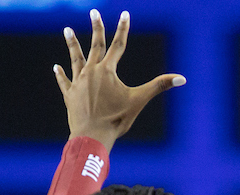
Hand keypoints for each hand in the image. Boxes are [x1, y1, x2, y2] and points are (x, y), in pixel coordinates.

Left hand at [54, 9, 184, 151]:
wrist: (92, 136)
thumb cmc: (116, 119)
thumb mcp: (139, 101)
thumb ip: (159, 86)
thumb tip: (182, 78)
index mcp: (107, 71)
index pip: (118, 45)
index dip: (122, 29)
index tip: (124, 14)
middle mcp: (91, 72)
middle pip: (95, 46)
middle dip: (95, 28)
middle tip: (93, 12)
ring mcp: (78, 83)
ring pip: (76, 59)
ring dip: (72, 44)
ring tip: (67, 30)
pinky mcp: (70, 95)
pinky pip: (65, 81)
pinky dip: (61, 74)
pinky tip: (56, 67)